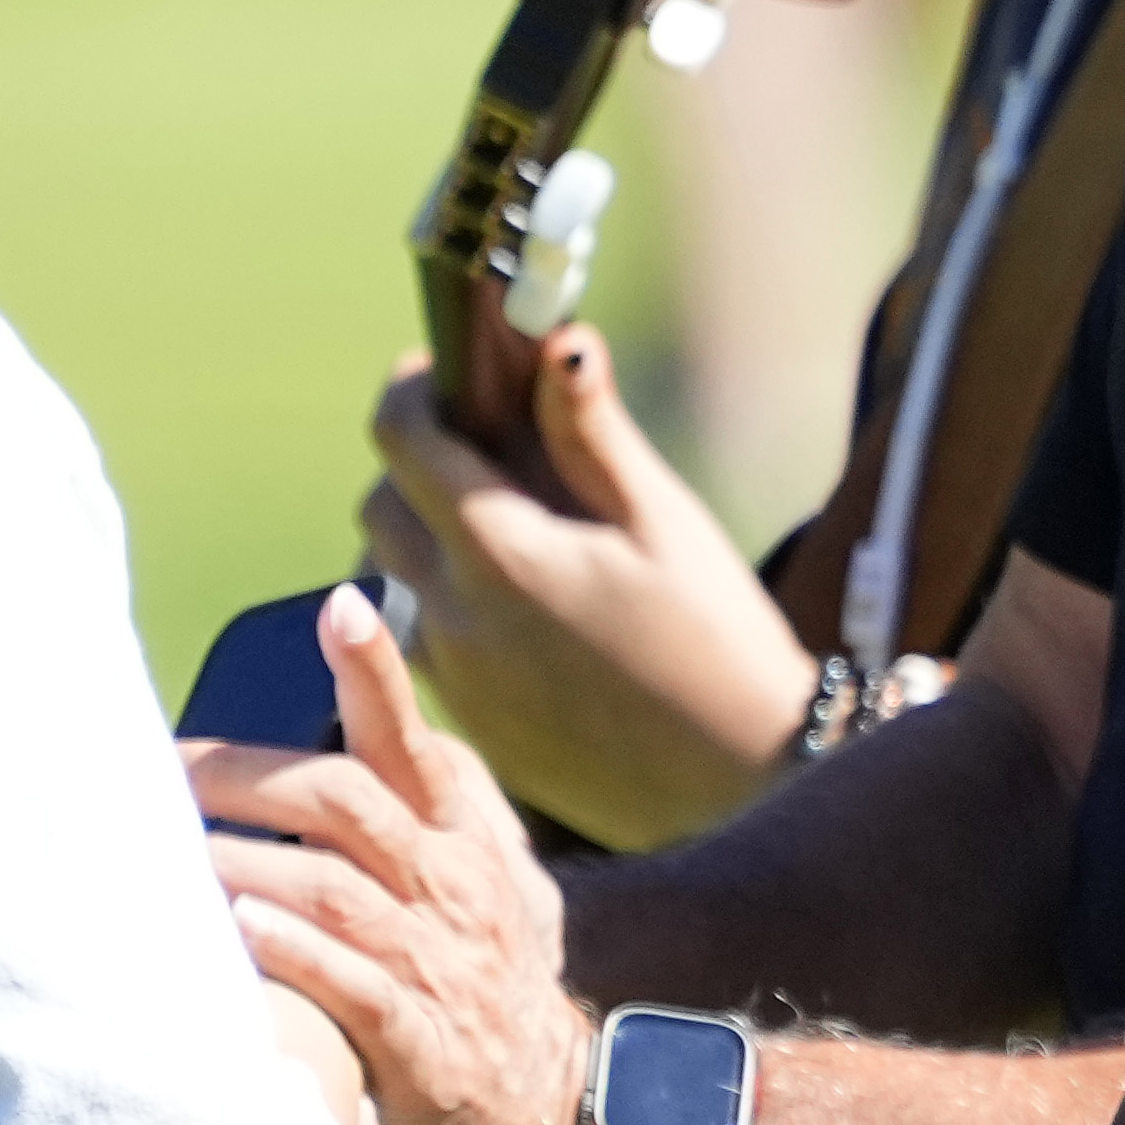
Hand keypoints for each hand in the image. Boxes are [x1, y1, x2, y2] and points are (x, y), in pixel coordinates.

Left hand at [195, 585, 601, 1124]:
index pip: (420, 742)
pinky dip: (290, 948)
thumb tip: (359, 754)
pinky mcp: (424, 1046)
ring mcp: (444, 966)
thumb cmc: (496, 1008)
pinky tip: (234, 930)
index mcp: (473, 846)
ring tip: (160, 856)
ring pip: (333, 885)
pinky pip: (350, 982)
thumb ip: (430, 828)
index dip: (378, 674)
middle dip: (246, 775)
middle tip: (158, 774)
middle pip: (348, 798)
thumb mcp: (491, 899)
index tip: (339, 608)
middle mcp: (461, 891)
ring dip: (238, 862)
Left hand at [362, 334, 824, 853]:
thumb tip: (560, 342)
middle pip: (380, 509)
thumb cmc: (720, 642)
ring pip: (396, 581)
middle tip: (483, 449)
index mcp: (502, 550)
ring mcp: (458, 680)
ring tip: (513, 535)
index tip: (442, 371)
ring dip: (430, 540)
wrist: (744, 782)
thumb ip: (593, 431)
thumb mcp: (664, 522)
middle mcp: (457, 616)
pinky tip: (531, 614)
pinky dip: (454, 608)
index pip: (402, 438)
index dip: (413, 388)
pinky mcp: (474, 727)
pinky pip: (429, 646)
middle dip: (415, 464)